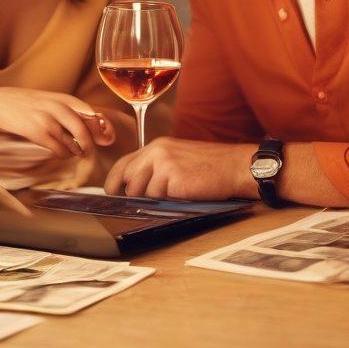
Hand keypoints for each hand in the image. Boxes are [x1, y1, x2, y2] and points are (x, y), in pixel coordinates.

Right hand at [0, 88, 114, 158]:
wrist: (0, 105)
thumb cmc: (28, 104)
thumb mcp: (50, 99)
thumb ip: (70, 109)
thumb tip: (95, 122)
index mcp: (62, 98)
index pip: (89, 112)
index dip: (101, 127)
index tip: (107, 138)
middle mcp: (57, 108)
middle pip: (83, 130)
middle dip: (89, 144)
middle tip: (88, 151)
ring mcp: (48, 121)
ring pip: (72, 142)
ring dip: (76, 151)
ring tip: (73, 152)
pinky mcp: (38, 134)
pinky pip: (59, 150)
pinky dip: (64, 155)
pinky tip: (61, 153)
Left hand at [103, 138, 254, 199]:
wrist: (235, 167)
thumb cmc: (210, 168)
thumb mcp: (178, 160)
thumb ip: (155, 168)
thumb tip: (132, 189)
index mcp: (156, 146)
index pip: (122, 164)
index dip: (113, 182)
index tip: (112, 194)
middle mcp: (156, 151)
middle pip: (127, 181)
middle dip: (138, 195)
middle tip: (160, 196)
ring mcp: (162, 163)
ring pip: (141, 192)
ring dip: (157, 198)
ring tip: (179, 191)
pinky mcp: (171, 176)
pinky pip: (158, 198)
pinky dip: (170, 201)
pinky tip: (186, 192)